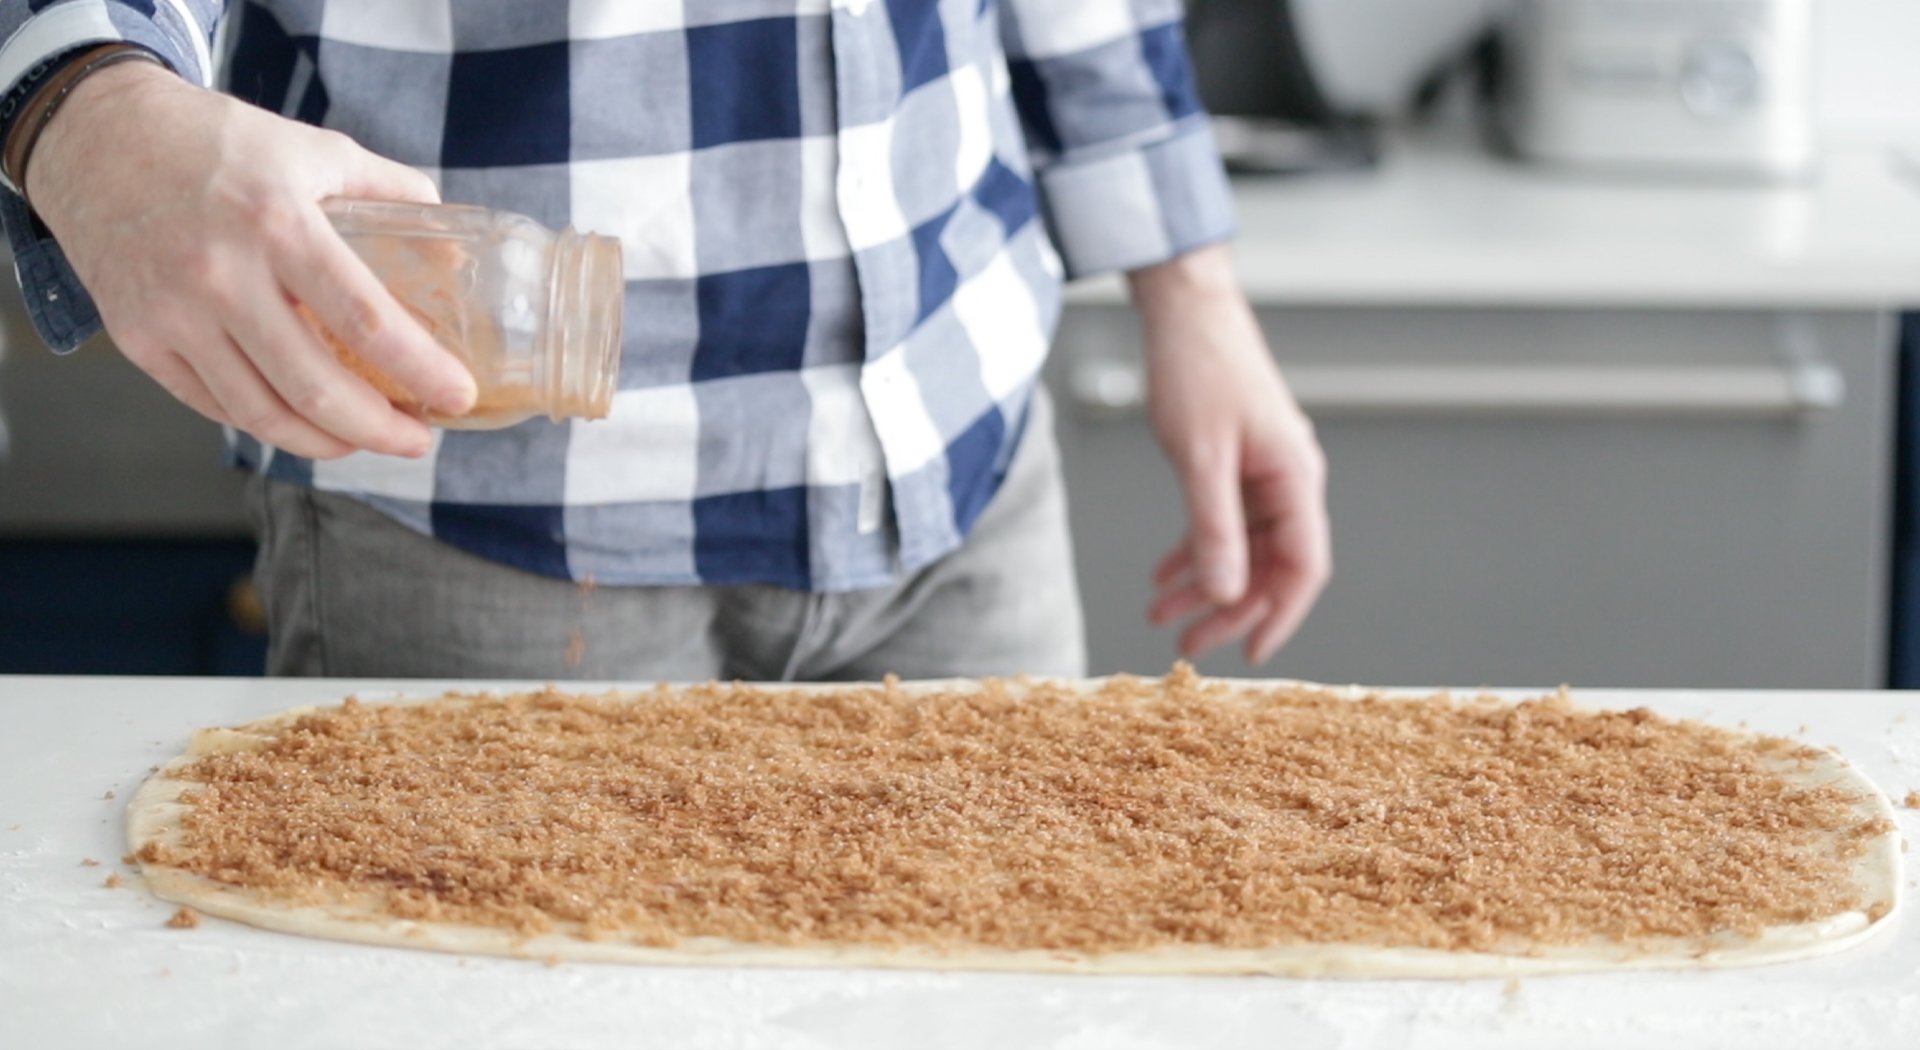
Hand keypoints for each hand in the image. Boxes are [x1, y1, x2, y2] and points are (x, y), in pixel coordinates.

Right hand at [26, 62, 474, 458]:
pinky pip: (213, 404)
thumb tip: (454, 250)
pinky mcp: (138, 338)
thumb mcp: (312, 148)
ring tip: (366, 440)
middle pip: (314, 387)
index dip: (418, 369)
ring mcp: (173, 313)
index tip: (458, 396)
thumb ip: (390, 191)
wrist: (95, 135)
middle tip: (419, 440)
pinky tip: (303, 422)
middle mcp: (221, 275)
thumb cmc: (214, 142)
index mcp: (276, 223)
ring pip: (261, 413)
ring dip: (327, 442)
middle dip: (380, 430)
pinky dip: (266, 423)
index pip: (364, 318)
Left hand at [1129, 245, 1331, 663]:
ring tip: (1161, 615)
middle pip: (1269, 565)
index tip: (1249, 653)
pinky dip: (1194, 549)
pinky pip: (1222, 522)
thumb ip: (1214, 528)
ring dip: (1204, 584)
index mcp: (1295, 478)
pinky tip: (1162, 574)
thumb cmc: (1198, 370)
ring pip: (1241, 548)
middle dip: (1227, 608)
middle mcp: (1287, 480)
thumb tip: (1224, 592)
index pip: (1303, 566)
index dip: (1279, 615)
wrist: (1184, 312)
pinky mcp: (1235, 464)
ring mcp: (1262, 473)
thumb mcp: (1200, 458)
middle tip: (1186, 645)